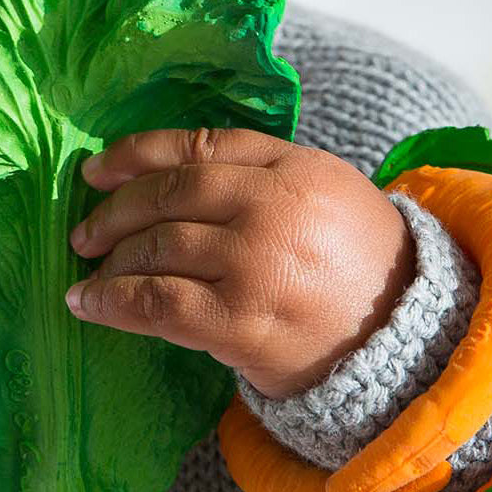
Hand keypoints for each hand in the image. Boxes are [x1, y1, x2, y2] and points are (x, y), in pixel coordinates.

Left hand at [65, 126, 417, 398]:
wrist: (407, 345)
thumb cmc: (358, 267)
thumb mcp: (325, 194)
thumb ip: (261, 173)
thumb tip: (169, 172)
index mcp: (293, 167)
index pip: (198, 146)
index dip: (136, 154)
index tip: (95, 168)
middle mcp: (272, 206)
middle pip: (170, 194)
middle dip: (115, 210)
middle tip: (84, 229)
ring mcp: (255, 263)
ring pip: (158, 247)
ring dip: (110, 259)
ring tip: (86, 271)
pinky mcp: (241, 321)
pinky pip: (158, 303)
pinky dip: (113, 301)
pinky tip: (88, 304)